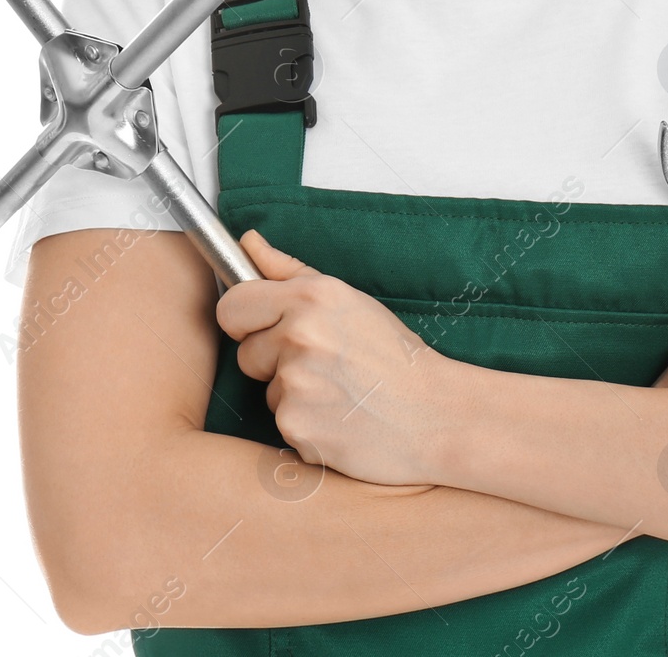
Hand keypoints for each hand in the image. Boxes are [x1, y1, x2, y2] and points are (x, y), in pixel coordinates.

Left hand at [217, 229, 454, 486]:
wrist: (434, 413)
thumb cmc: (394, 355)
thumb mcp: (348, 299)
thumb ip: (289, 270)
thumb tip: (248, 241)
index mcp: (312, 297)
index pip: (232, 306)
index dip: (245, 319)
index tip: (263, 328)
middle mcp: (300, 336)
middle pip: (245, 353)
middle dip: (272, 360)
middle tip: (321, 363)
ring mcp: (296, 383)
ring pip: (265, 391)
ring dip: (292, 394)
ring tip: (337, 391)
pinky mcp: (297, 426)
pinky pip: (281, 423)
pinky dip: (305, 424)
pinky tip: (339, 418)